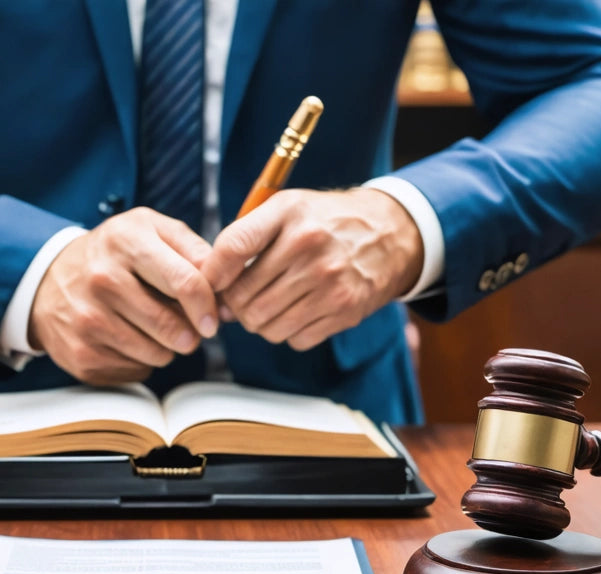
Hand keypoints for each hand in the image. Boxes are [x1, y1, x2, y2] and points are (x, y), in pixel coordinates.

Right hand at [28, 208, 218, 384]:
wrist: (47, 281)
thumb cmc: (113, 254)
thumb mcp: (150, 231)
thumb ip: (194, 251)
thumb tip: (226, 295)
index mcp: (126, 242)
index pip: (186, 282)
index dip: (209, 307)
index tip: (214, 320)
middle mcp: (102, 279)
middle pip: (172, 327)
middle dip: (190, 334)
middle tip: (186, 329)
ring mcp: (88, 320)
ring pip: (157, 354)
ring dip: (165, 348)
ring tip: (151, 329)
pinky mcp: (82, 354)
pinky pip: (135, 371)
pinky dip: (140, 361)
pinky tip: (126, 339)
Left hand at [201, 188, 423, 350]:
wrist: (389, 235)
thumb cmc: (325, 223)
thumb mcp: (287, 208)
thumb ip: (246, 236)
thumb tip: (212, 285)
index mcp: (290, 213)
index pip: (233, 247)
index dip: (213, 273)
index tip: (211, 283)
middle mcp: (310, 246)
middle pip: (244, 298)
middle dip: (235, 305)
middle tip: (242, 300)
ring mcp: (329, 281)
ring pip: (265, 325)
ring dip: (259, 322)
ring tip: (269, 306)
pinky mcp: (345, 310)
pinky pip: (294, 339)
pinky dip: (289, 332)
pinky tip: (298, 311)